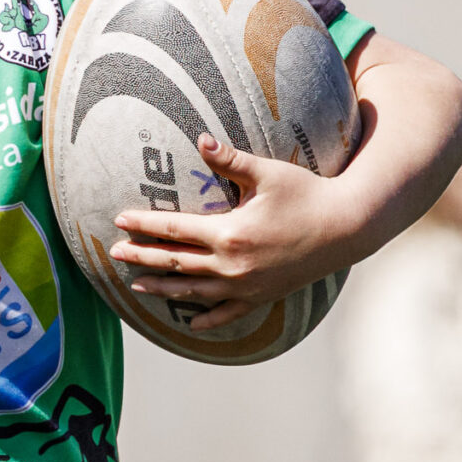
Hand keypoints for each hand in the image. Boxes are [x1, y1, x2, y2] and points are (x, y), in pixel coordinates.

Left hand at [107, 134, 363, 331]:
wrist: (347, 227)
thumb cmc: (308, 194)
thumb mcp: (268, 173)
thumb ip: (230, 160)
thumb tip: (200, 139)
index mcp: (229, 232)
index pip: (174, 230)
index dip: (144, 225)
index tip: (119, 221)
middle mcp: (232, 264)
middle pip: (175, 263)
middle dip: (142, 258)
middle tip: (114, 255)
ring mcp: (246, 285)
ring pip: (193, 291)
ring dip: (163, 289)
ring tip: (137, 286)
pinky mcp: (262, 296)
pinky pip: (229, 313)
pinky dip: (208, 319)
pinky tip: (190, 323)